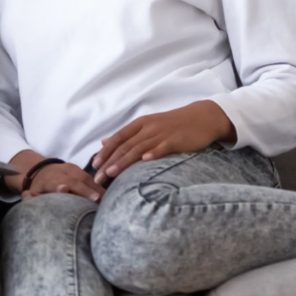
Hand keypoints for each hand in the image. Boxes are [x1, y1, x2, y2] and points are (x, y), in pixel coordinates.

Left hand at [22, 162, 105, 201]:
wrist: (42, 171)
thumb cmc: (38, 189)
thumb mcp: (32, 194)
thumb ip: (32, 197)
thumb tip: (34, 196)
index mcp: (50, 179)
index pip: (57, 182)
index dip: (62, 186)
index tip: (68, 190)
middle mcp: (62, 172)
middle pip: (76, 180)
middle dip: (87, 190)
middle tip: (98, 200)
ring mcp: (73, 169)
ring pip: (86, 178)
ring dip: (97, 188)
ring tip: (108, 199)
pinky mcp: (80, 170)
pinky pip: (91, 178)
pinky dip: (99, 186)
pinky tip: (108, 195)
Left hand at [91, 101, 233, 184]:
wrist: (201, 117)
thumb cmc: (173, 125)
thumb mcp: (147, 126)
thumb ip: (127, 135)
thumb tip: (105, 141)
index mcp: (140, 124)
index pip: (118, 138)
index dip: (105, 151)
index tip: (94, 165)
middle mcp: (148, 128)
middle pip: (125, 146)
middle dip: (110, 162)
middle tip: (98, 178)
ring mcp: (161, 133)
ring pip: (139, 148)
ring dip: (124, 161)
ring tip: (112, 173)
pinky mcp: (176, 140)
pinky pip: (163, 147)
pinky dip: (153, 153)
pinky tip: (145, 161)